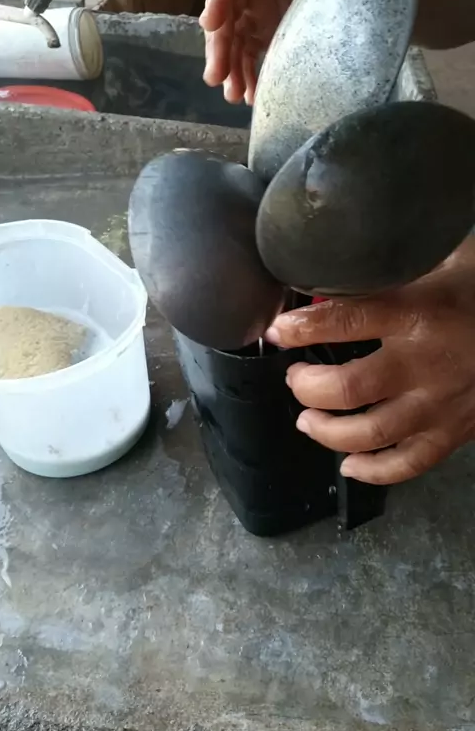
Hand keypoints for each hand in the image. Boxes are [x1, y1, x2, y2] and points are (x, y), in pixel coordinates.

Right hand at [199, 0, 316, 103]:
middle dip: (220, 50)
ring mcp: (254, 14)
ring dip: (232, 71)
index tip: (211, 24)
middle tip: (216, 76)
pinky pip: (251, 56)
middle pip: (226, 20)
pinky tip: (250, 96)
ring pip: (235, 44)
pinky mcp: (264, 32)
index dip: (218, 0)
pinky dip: (249, 77)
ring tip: (233, 95)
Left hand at [265, 236, 474, 484]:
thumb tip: (335, 264)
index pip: (344, 321)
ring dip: (327, 431)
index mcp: (418, 313)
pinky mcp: (454, 432)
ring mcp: (439, 405)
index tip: (276, 332)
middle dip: (307, 387)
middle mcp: (424, 363)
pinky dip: (374, 470)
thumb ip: (392, 267)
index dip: (300, 329)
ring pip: (369, 434)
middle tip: (296, 379)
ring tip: (307, 421)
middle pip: (346, 389)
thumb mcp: (442, 260)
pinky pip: (408, 463)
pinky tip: (349, 465)